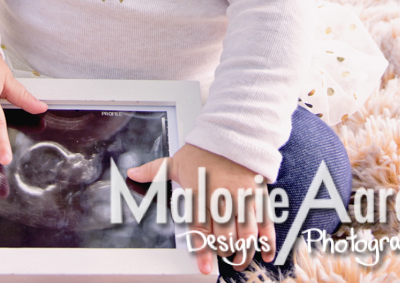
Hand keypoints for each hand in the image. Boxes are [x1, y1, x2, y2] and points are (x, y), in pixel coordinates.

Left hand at [127, 143, 275, 274]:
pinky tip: (265, 252)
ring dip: (244, 251)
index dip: (203, 250)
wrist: (232, 131)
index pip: (201, 227)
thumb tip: (133, 173)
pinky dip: (267, 241)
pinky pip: (265, 223)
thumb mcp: (176, 161)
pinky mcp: (258, 196)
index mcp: (199, 192)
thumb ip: (155, 171)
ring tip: (239, 258)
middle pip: (225, 236)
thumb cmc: (204, 149)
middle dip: (224, 251)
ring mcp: (242, 198)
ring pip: (246, 234)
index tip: (206, 268)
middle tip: (222, 255)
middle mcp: (221, 198)